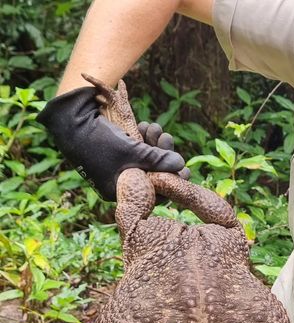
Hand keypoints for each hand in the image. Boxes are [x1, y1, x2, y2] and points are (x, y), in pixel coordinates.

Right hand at [36, 87, 185, 200]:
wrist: (70, 120)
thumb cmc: (101, 142)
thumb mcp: (133, 152)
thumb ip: (158, 160)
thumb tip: (181, 165)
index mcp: (119, 191)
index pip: (152, 194)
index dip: (170, 181)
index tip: (185, 171)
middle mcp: (119, 182)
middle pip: (151, 174)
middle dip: (162, 156)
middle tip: (168, 139)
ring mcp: (117, 167)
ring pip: (146, 159)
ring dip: (154, 143)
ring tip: (155, 128)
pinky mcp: (116, 152)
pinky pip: (137, 150)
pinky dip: (144, 139)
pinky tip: (147, 126)